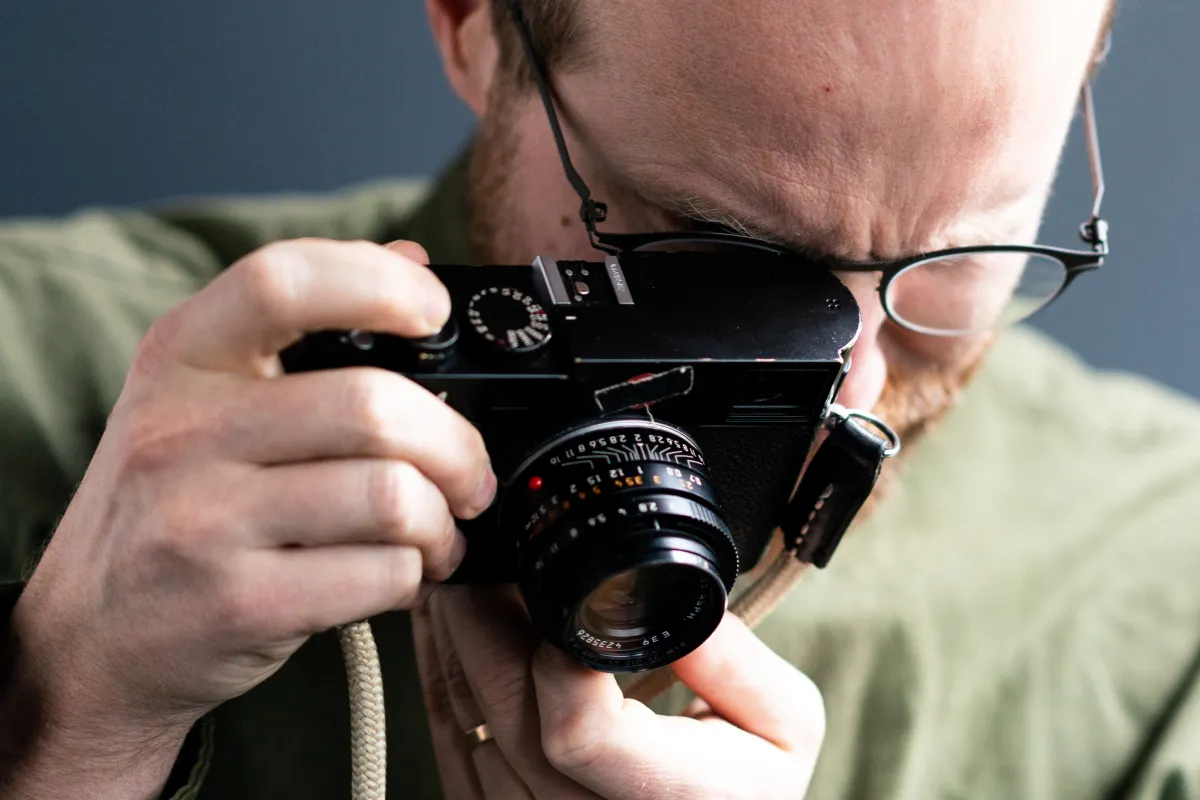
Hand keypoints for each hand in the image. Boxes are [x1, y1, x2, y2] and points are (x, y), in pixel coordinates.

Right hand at [3, 239, 495, 795]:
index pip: (281, 282)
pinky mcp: (238, 604)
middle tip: (468, 472)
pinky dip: (417, 574)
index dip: (378, 284)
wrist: (90, 635)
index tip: (433, 312)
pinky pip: (381, 574)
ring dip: (443, 520)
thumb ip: (305, 324)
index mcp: (182, 357)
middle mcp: (184, 431)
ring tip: (438, 531)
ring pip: (390, 496)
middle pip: (370, 406)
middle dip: (455, 444)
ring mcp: (204, 522)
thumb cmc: (168, 503)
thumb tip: (410, 260)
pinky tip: (402, 573)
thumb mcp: (202, 396)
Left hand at [414, 586, 824, 799]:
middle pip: (504, 719)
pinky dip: (439, 684)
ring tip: (456, 578)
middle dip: (480, 620)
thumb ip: (730, 656)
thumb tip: (655, 585)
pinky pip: (450, 754)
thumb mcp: (784, 719)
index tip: (553, 593)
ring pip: (465, 730)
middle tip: (480, 553)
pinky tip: (442, 633)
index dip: (552, 653)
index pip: (577, 730)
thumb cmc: (749, 788)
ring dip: (449, 644)